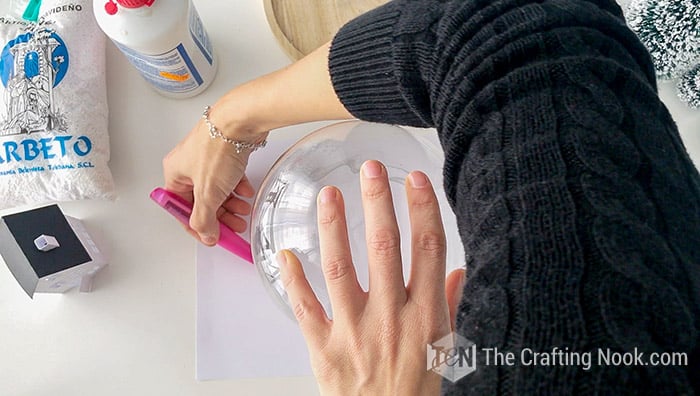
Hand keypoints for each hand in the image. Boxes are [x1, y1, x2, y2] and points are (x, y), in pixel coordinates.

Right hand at [162, 105, 265, 244]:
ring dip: (231, 204)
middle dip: (219, 216)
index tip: (214, 238)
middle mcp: (188, 165)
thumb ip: (205, 219)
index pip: (182, 209)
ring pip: (217, 189)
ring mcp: (207, 158)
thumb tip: (205, 235)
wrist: (241, 120)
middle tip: (233, 228)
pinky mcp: (225, 153)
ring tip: (243, 211)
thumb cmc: (217, 147)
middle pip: (202, 201)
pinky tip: (246, 192)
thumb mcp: (208, 193)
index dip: (198, 226)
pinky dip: (238, 188)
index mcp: (175, 174)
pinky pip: (229, 177)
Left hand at [278, 160, 465, 395]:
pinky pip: (305, 308)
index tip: (415, 180)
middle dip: (378, 203)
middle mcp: (390, 318)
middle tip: (371, 169)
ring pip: (340, 269)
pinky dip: (293, 280)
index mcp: (425, 316)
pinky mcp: (324, 348)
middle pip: (384, 248)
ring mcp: (354, 331)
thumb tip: (458, 270)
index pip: (428, 250)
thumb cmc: (418, 389)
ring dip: (333, 228)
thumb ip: (450, 306)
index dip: (423, 210)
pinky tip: (286, 253)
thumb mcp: (446, 348)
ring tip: (329, 195)